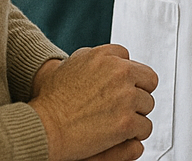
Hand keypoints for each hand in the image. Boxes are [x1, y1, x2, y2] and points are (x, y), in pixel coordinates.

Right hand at [29, 45, 157, 160]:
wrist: (44, 128)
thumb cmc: (51, 101)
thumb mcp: (70, 65)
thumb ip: (92, 57)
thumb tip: (106, 58)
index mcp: (106, 56)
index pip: (129, 59)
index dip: (123, 75)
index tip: (119, 86)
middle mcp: (120, 72)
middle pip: (147, 80)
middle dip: (138, 92)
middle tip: (126, 104)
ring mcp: (125, 97)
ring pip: (148, 105)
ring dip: (137, 114)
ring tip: (121, 120)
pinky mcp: (126, 122)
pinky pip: (144, 127)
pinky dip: (136, 134)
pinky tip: (124, 135)